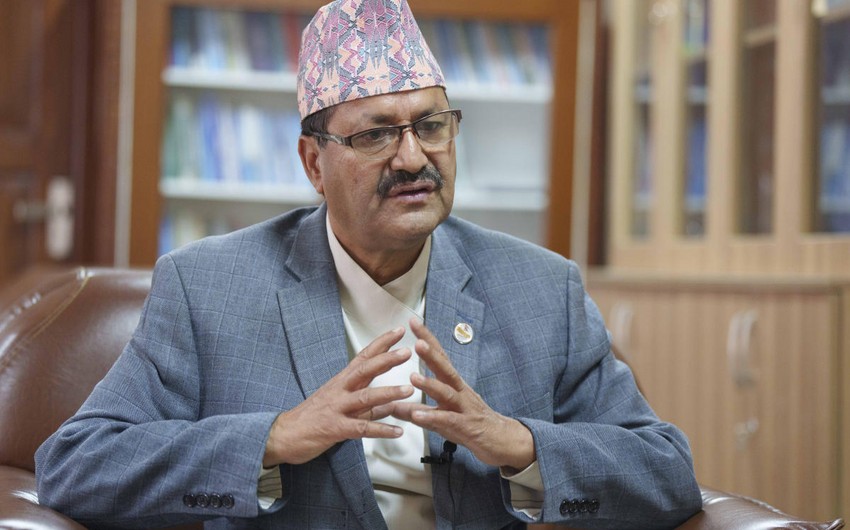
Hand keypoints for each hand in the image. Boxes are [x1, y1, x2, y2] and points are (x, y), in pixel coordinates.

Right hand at [263, 327, 414, 466]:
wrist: (283, 435)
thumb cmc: (312, 418)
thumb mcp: (341, 406)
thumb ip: (369, 407)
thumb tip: (392, 405)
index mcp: (342, 381)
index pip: (364, 357)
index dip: (382, 343)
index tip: (399, 331)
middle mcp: (340, 390)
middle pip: (365, 370)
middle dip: (386, 359)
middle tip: (407, 352)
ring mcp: (337, 408)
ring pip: (365, 397)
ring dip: (388, 393)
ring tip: (409, 390)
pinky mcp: (335, 428)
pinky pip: (361, 428)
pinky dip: (380, 430)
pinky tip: (397, 431)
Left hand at [393, 318, 535, 470]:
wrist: (500, 441)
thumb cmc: (469, 424)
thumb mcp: (440, 416)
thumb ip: (417, 411)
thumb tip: (392, 406)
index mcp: (453, 384)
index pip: (439, 357)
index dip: (427, 339)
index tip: (413, 322)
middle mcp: (459, 391)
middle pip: (445, 368)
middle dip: (431, 354)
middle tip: (417, 342)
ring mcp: (463, 408)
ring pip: (447, 393)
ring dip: (430, 384)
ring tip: (413, 377)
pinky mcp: (465, 426)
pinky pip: (448, 420)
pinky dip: (433, 417)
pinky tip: (418, 415)